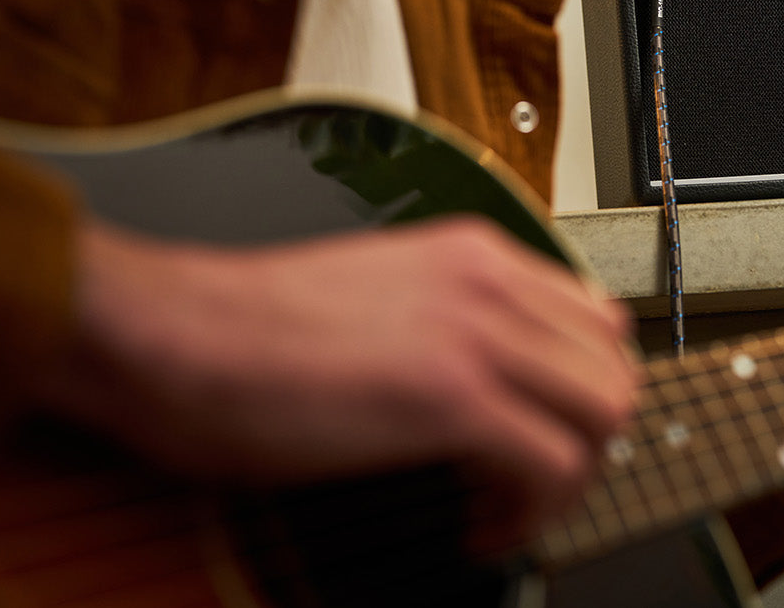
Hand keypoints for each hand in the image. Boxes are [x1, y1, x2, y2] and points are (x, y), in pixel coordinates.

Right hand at [40, 216, 638, 551]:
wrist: (169, 333)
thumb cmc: (240, 331)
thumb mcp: (372, 300)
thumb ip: (441, 323)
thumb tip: (478, 386)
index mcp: (471, 256)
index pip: (593, 319)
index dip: (578, 394)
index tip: (542, 438)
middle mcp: (489, 282)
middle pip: (614, 367)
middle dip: (588, 442)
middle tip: (530, 487)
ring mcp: (476, 334)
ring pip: (605, 412)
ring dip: (570, 480)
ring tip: (503, 511)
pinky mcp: (452, 395)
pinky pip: (555, 462)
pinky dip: (533, 512)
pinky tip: (480, 528)